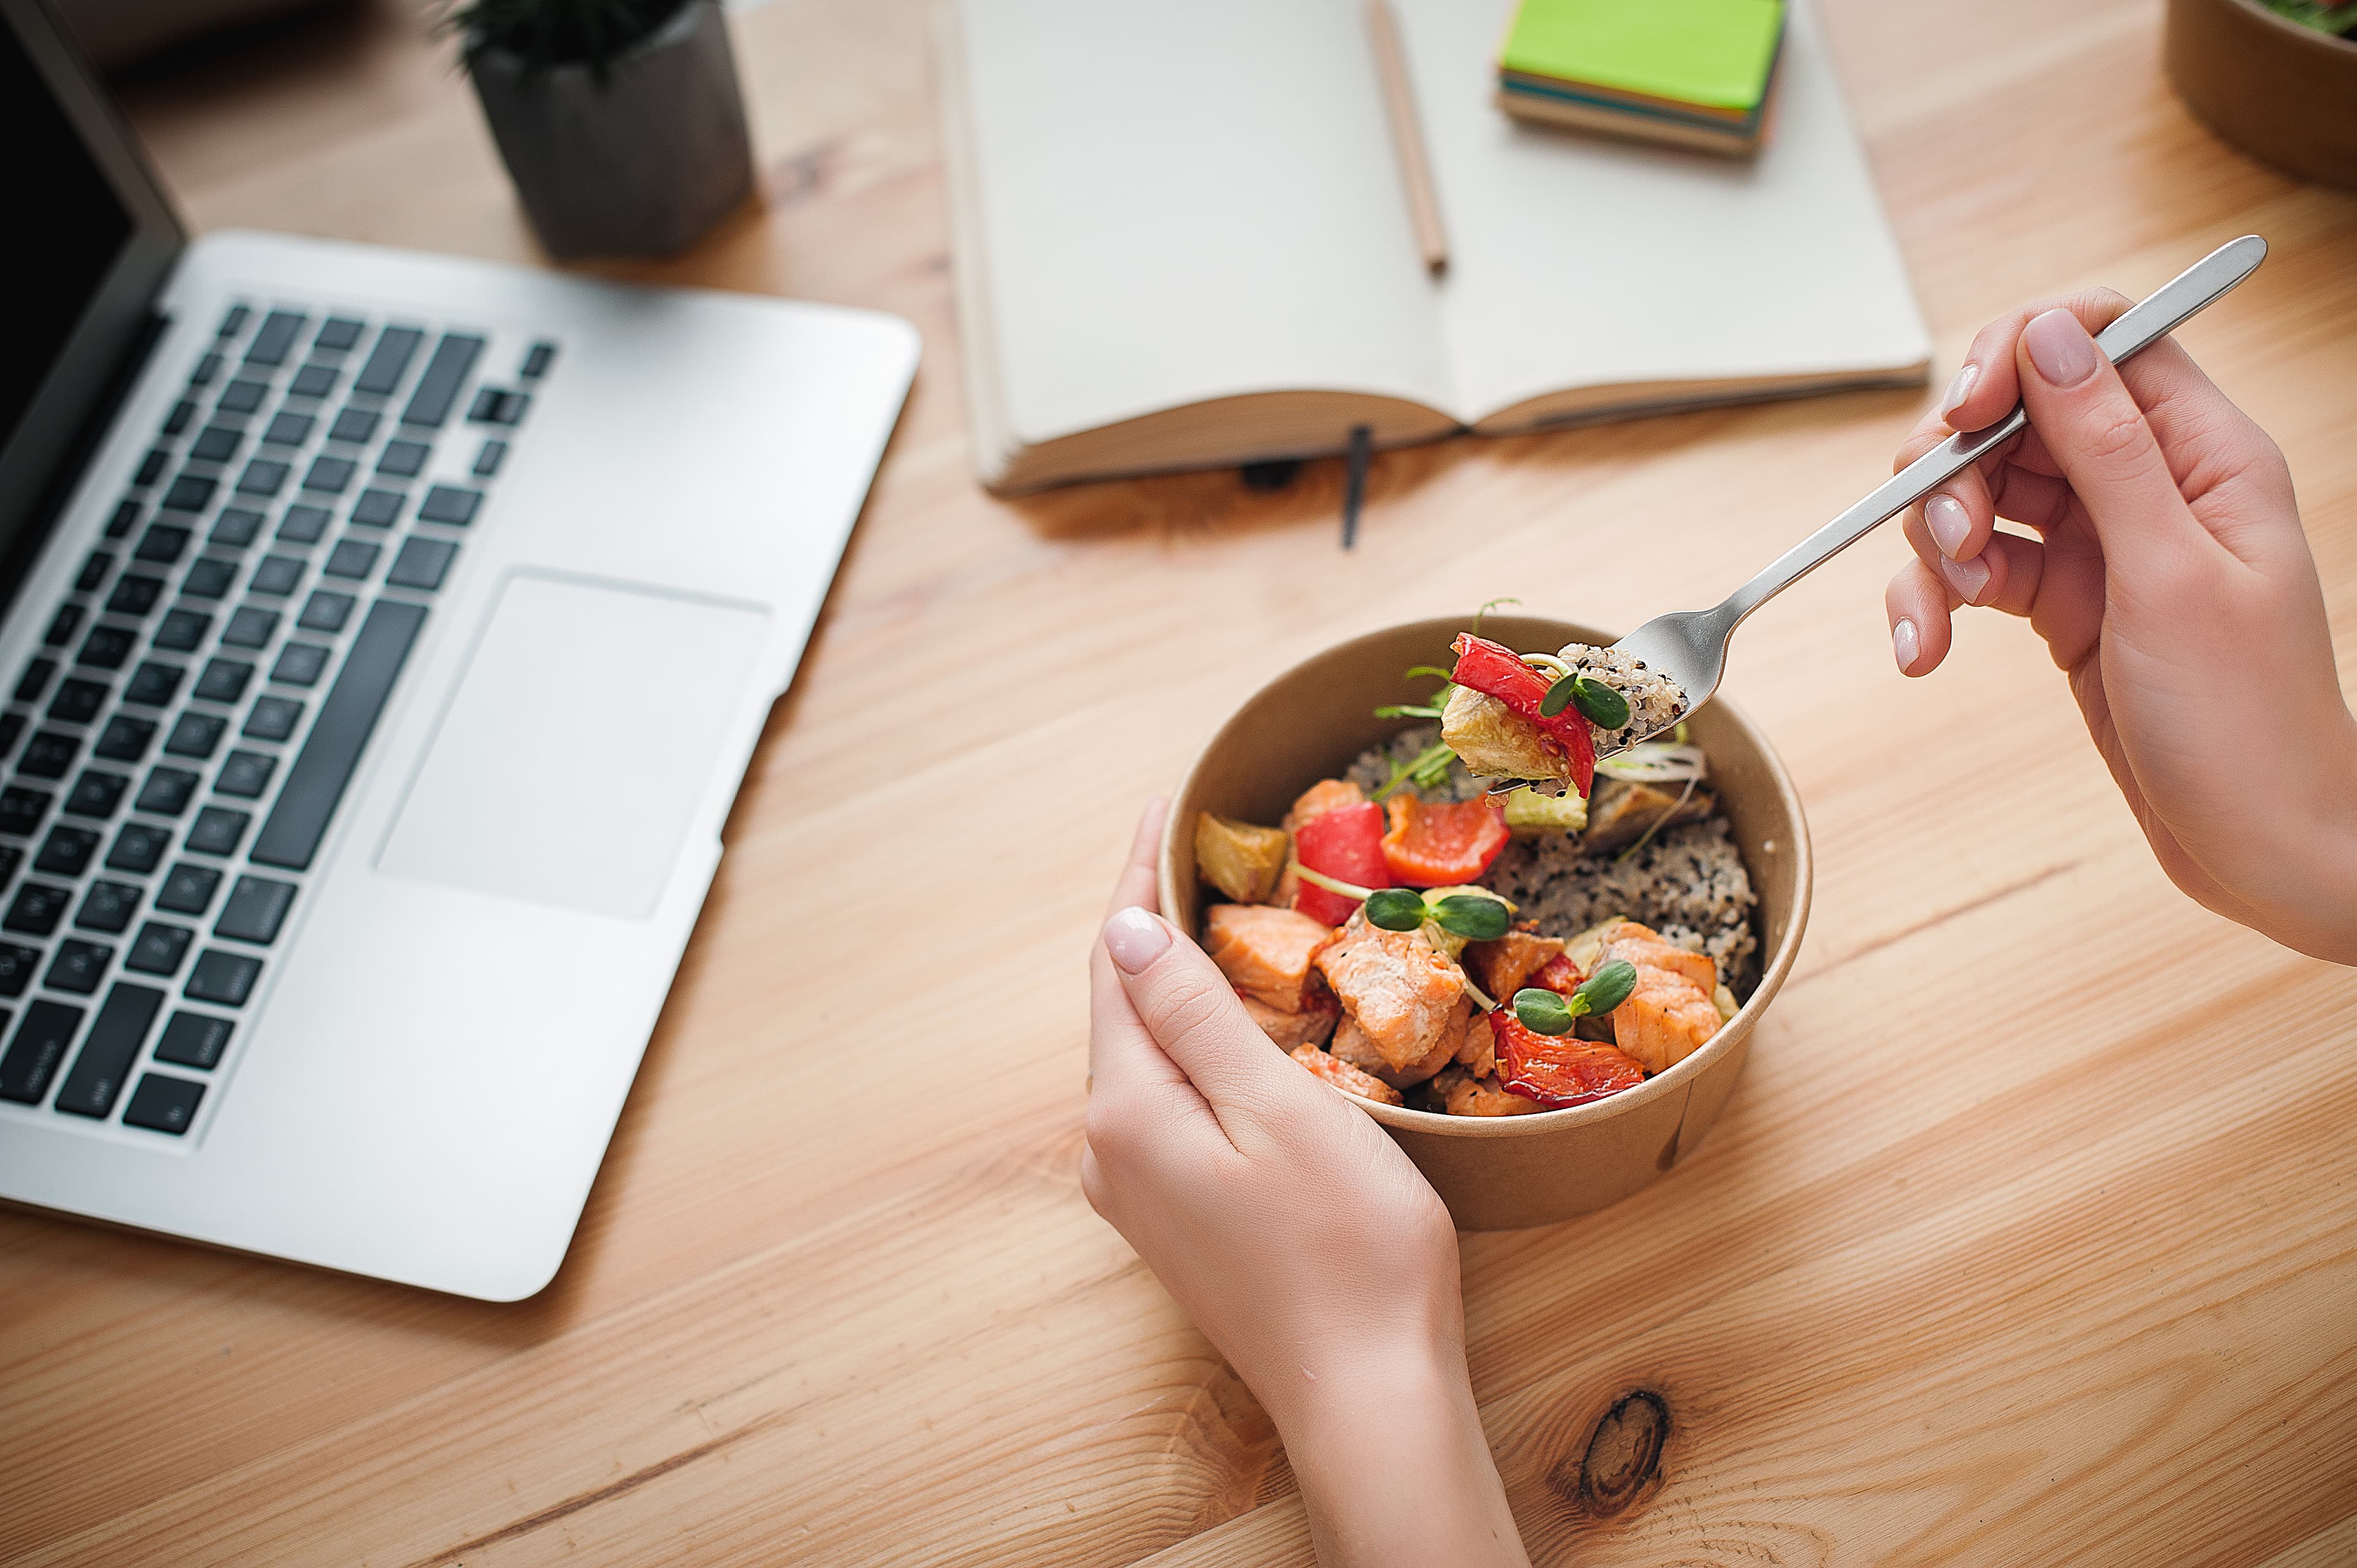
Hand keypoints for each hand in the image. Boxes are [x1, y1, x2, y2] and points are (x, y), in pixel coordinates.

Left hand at [1085, 802, 1528, 1567]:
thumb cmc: (1349, 1248)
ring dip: (1169, 979)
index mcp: (1126, 1112)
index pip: (1116, 960)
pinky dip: (1185, 1038)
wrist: (1367, 1393)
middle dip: (1149, 917)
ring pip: (1138, 1052)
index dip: (1139, 874)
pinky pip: (1160, 1097)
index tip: (1168, 801)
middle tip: (1193, 837)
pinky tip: (1224, 1017)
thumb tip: (1131, 930)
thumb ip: (1199, 1018)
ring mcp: (1134, 1192)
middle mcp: (1108, 1151)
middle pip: (1117, 1004)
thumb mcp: (1282, 1109)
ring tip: (1211, 903)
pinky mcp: (1170, 1218)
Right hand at [1885, 294, 2356, 962]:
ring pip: (1980, 494)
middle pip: (2018, 417)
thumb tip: (2049, 335)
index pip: (2101, 340)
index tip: (1966, 415)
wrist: (2257, 845)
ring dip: (1936, 544)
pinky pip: (1974, 571)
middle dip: (1958, 470)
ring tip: (1943, 611)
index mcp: (2204, 454)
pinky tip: (1922, 652)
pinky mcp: (2061, 601)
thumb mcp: (2170, 574)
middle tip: (1951, 539)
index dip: (2018, 355)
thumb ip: (2106, 448)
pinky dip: (1934, 604)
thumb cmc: (2249, 721)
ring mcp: (2101, 543)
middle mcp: (2149, 484)